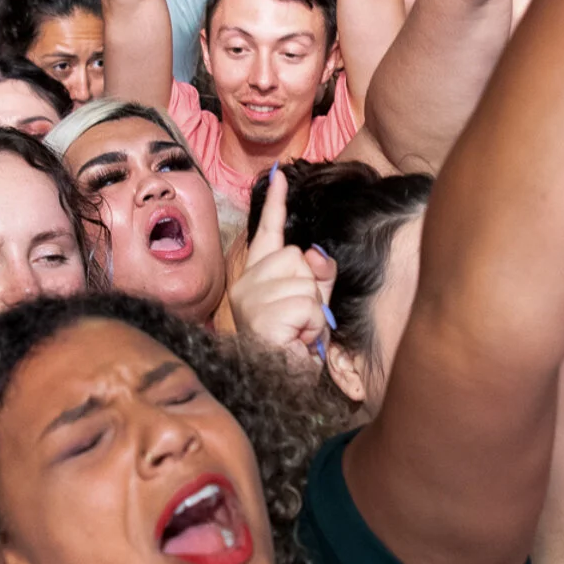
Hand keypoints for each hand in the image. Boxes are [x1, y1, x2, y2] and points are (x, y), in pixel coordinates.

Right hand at [224, 167, 336, 366]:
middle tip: (301, 322)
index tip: (279, 175)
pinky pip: (306, 305)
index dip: (276, 203)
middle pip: (297, 256)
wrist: (283, 389)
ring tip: (298, 334)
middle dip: (311, 289)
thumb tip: (315, 252)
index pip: (269, 233)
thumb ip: (318, 276)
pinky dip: (311, 327)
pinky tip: (296, 342)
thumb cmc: (296, 349)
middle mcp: (245, 284)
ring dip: (313, 312)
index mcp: (257, 278)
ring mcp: (248, 299)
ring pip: (304, 281)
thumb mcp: (314, 305)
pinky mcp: (260, 315)